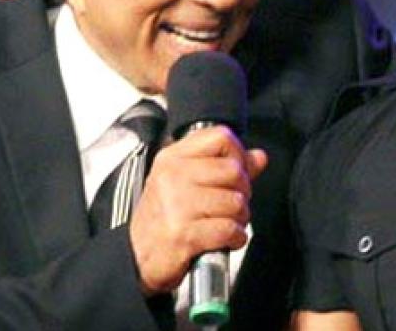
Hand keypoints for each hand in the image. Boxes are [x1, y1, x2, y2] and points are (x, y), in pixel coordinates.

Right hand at [128, 125, 267, 294]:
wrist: (137, 257)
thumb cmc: (164, 219)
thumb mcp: (186, 183)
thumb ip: (225, 167)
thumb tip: (258, 157)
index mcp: (172, 158)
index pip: (221, 137)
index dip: (238, 155)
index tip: (235, 173)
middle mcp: (172, 177)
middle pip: (234, 171)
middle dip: (242, 192)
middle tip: (230, 205)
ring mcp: (176, 206)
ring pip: (236, 202)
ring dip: (240, 218)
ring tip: (225, 223)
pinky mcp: (183, 235)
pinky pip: (229, 229)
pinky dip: (235, 238)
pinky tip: (225, 240)